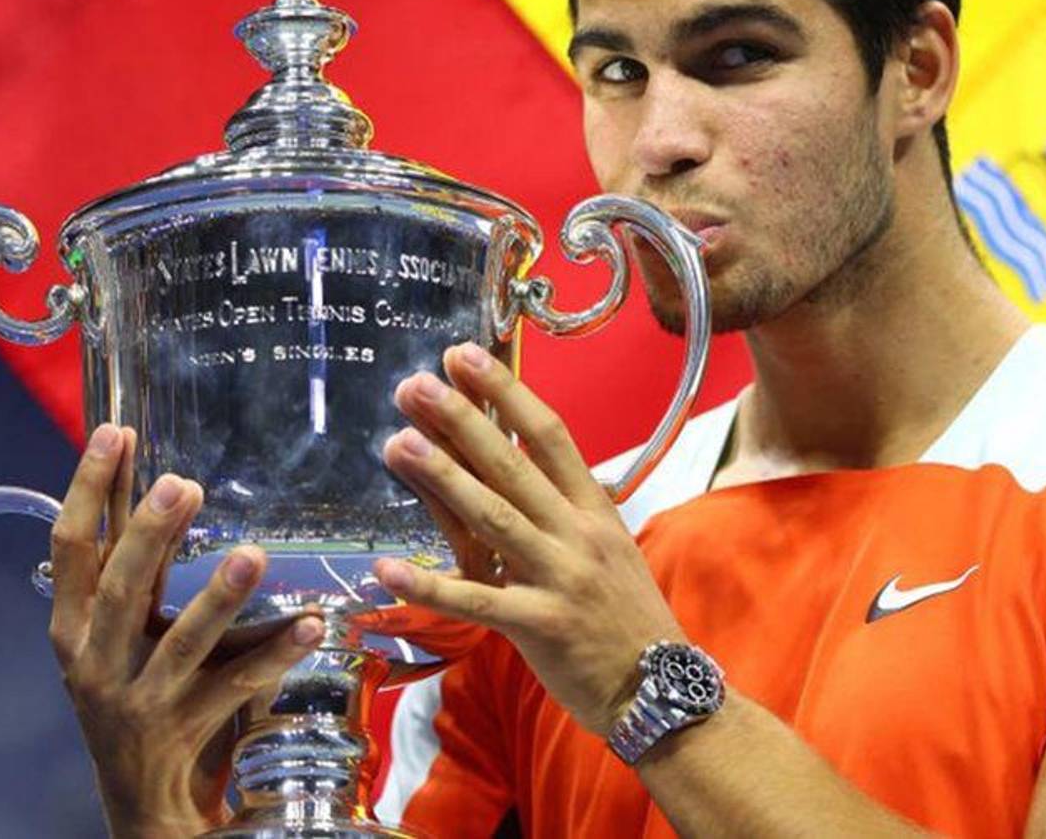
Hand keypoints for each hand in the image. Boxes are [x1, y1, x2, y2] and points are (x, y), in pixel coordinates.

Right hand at [49, 424, 324, 837]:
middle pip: (121, 590)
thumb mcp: (118, 628)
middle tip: (184, 483)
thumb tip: (153, 475)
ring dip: (219, 596)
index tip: (114, 432)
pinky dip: (275, 652)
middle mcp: (96, 661)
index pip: (70, 547)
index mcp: (71, 627)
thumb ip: (137, 563)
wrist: (139, 791)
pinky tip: (311, 622)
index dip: (86, 488)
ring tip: (253, 553)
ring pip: (182, 642)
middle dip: (150, 534)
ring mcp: (142, 698)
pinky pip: (238, 684)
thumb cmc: (131, 685)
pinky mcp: (187, 726)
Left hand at [374, 344, 686, 735]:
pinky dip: (429, 584)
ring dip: (442, 478)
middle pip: (513, 466)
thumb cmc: (627, 617)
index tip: (465, 358)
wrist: (658, 688)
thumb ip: (567, 508)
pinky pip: (475, 600)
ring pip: (492, 518)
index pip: (549, 435)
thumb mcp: (610, 548)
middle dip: (462, 420)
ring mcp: (558, 578)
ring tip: (398, 442)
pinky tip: (388, 568)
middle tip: (415, 385)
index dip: (506, 393)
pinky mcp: (537, 625)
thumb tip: (517, 464)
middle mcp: (577, 535)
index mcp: (595, 510)